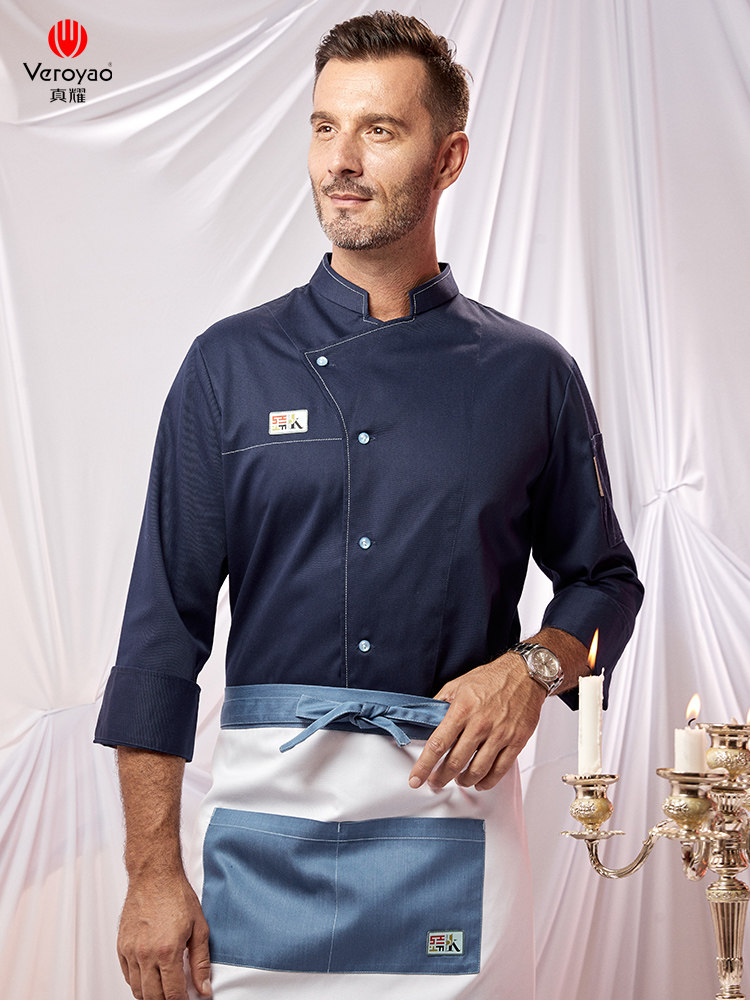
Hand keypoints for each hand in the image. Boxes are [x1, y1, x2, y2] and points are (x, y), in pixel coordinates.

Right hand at [117, 872, 210, 999]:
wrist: (154, 875)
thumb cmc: (176, 895)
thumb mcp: (199, 928)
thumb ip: (200, 962)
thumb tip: (203, 988)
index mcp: (167, 951)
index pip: (172, 994)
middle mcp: (146, 954)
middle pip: (153, 996)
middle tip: (176, 995)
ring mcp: (131, 951)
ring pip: (137, 990)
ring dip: (150, 994)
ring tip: (163, 989)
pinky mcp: (121, 946)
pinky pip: (127, 975)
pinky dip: (137, 982)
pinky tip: (149, 977)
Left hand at [408, 653, 545, 790]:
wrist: (524, 673)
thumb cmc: (491, 678)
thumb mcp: (458, 684)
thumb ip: (440, 703)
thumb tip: (426, 719)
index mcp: (462, 710)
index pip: (438, 744)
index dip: (424, 766)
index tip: (416, 778)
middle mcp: (480, 724)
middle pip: (455, 762)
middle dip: (441, 778)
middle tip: (435, 782)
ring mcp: (500, 734)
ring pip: (478, 770)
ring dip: (464, 781)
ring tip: (458, 780)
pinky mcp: (516, 740)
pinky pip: (500, 769)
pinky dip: (488, 781)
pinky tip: (480, 782)